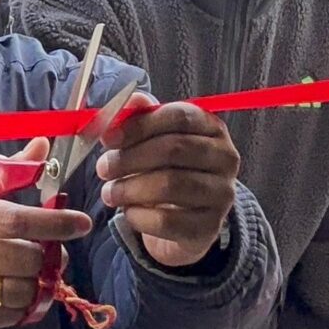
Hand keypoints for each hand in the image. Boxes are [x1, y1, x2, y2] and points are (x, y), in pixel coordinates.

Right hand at [0, 139, 93, 328]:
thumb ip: (2, 169)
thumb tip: (43, 147)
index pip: (15, 220)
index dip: (55, 223)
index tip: (81, 223)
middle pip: (25, 259)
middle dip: (48, 256)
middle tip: (50, 251)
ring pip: (22, 291)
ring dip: (37, 282)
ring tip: (31, 271)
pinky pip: (9, 317)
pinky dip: (21, 304)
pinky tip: (12, 291)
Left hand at [98, 102, 239, 266]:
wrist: (185, 218)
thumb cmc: (167, 169)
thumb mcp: (155, 139)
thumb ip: (141, 118)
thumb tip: (128, 102)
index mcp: (212, 127)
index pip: (179, 116)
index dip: (138, 125)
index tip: (107, 138)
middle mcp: (225, 158)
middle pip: (174, 149)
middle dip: (130, 158)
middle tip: (102, 168)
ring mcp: (221, 194)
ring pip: (170, 185)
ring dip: (130, 188)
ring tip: (109, 192)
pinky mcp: (209, 227)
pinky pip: (168, 221)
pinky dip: (139, 216)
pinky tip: (127, 212)